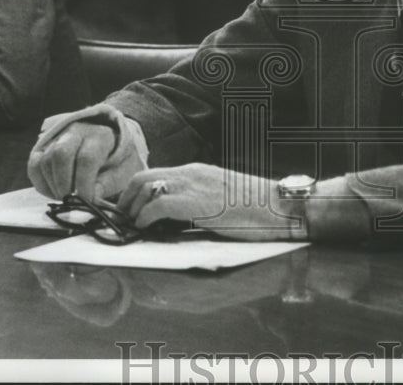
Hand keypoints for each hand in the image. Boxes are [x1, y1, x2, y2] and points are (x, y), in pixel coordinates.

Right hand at [27, 104, 144, 200]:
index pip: (87, 158)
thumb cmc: (116, 162)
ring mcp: (58, 137)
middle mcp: (76, 131)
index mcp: (100, 136)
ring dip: (52, 185)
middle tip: (70, 200)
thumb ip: (107, 184)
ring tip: (65, 197)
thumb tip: (91, 198)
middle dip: (63, 183)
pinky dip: (40, 183)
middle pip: (60, 154)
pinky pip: (34, 165)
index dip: (84, 183)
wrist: (108, 146)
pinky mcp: (44, 146)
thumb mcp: (122, 172)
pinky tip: (53, 192)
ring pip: (45, 160)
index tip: (85, 201)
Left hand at [117, 164, 298, 240]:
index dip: (138, 192)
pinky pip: (155, 206)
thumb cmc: (257, 209)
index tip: (132, 208)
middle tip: (124, 218)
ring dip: (133, 209)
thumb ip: (201, 200)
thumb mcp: (224, 198)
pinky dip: (144, 218)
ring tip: (135, 226)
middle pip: (143, 178)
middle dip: (127, 199)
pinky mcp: (193, 202)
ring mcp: (192, 185)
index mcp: (198, 172)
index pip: (157, 174)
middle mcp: (191, 173)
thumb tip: (182, 217)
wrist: (277, 206)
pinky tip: (146, 229)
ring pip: (144, 188)